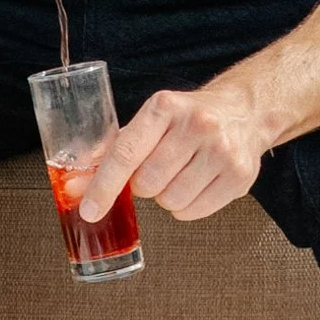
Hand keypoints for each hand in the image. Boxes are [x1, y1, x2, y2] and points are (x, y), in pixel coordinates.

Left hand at [79, 80, 270, 223]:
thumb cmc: (187, 119)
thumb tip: (76, 186)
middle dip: (143, 186)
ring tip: (179, 175)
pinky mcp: (239, 175)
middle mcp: (197, 125)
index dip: (103, 186)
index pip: (125, 153)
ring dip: (166, 197)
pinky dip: (187, 207)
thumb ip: (113, 151)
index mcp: (165, 107)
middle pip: (147, 183)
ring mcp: (222, 150)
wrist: (242, 112)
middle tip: (155, 170)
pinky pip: (194, 211)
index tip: (89, 210)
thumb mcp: (151, 121)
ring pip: (171, 201)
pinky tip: (195, 184)